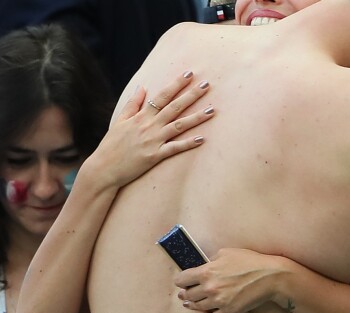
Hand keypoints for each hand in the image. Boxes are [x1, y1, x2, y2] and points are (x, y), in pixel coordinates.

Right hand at [83, 71, 214, 189]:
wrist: (104, 168)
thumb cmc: (112, 145)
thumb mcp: (120, 121)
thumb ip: (132, 104)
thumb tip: (142, 87)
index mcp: (141, 116)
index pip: (162, 96)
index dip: (176, 84)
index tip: (189, 73)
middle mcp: (149, 126)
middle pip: (174, 107)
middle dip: (191, 95)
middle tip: (207, 85)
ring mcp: (153, 140)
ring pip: (179, 126)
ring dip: (196, 118)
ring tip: (212, 110)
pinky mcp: (155, 156)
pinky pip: (175, 148)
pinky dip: (188, 143)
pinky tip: (202, 138)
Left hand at [175, 248, 288, 312]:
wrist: (270, 277)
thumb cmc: (250, 261)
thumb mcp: (226, 252)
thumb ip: (211, 260)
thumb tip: (204, 266)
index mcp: (206, 272)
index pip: (181, 280)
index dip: (180, 280)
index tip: (182, 282)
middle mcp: (209, 288)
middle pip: (187, 295)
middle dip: (185, 293)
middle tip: (184, 294)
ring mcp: (218, 302)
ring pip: (197, 307)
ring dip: (193, 305)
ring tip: (191, 304)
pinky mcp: (228, 312)